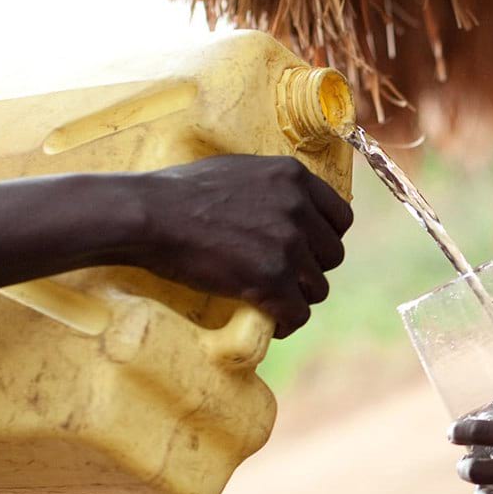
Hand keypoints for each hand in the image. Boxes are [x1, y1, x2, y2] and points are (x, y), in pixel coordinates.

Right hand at [136, 155, 352, 337]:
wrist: (151, 215)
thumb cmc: (181, 192)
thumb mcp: (240, 170)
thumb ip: (273, 187)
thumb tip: (287, 206)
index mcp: (294, 177)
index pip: (341, 217)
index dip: (326, 238)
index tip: (309, 251)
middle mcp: (299, 208)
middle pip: (333, 254)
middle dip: (312, 269)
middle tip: (285, 277)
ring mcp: (288, 244)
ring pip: (318, 287)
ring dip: (298, 297)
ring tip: (274, 301)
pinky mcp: (272, 278)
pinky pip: (298, 313)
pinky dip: (287, 322)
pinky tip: (273, 323)